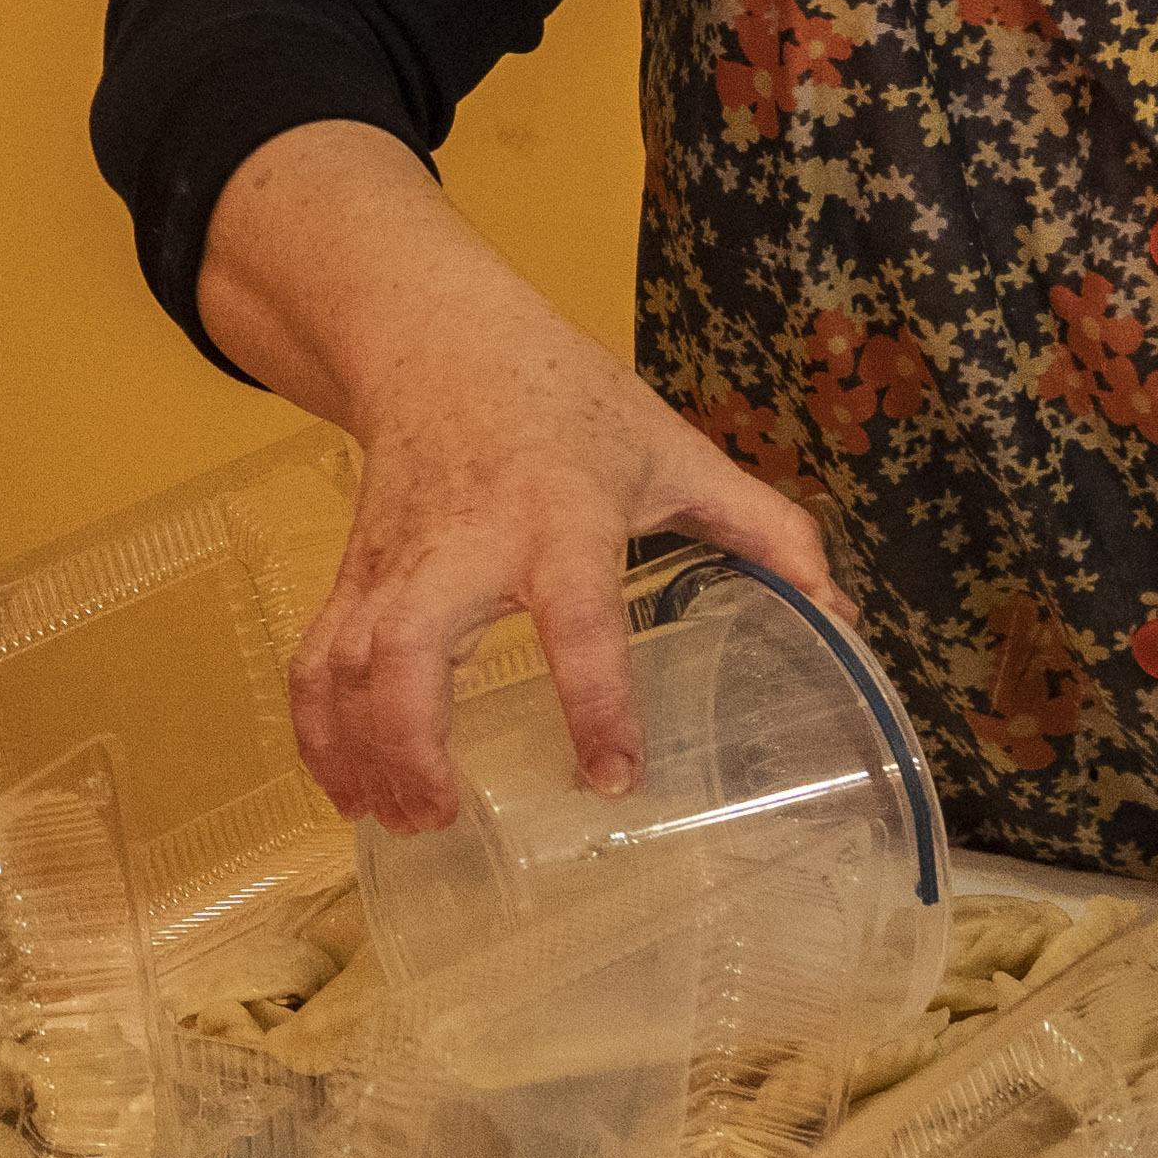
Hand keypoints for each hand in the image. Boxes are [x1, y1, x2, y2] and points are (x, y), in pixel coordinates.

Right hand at [198, 124, 839, 829]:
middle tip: (445, 817)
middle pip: (406, 648)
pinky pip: (315, 659)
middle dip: (410, 740)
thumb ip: (764, 529)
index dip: (595, 701)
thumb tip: (843, 620)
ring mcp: (392, 559)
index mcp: (560, 514)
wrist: (437, 335)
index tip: (613, 779)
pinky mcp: (352, 571)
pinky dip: (317, 730)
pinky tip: (348, 789)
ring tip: (403, 822)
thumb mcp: (674, 449)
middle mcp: (462, 542)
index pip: (577, 616)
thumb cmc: (563, 398)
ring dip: (359, 750)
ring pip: (344, 662)